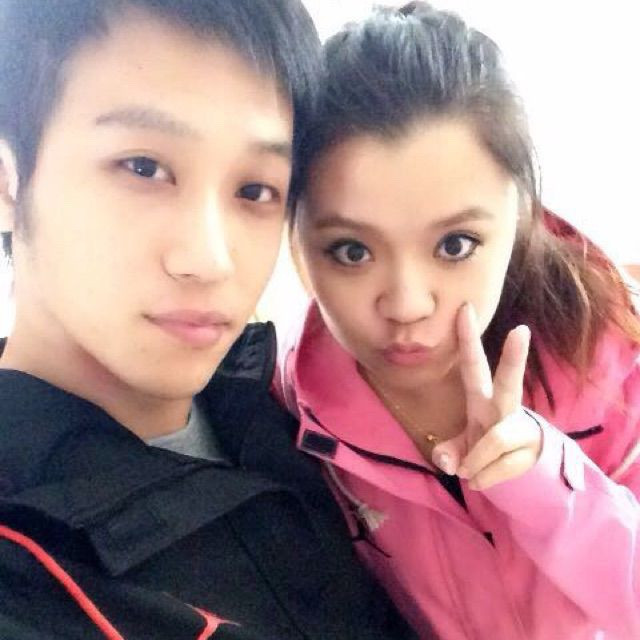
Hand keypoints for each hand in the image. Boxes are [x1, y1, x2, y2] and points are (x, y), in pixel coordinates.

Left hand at [431, 303, 541, 489]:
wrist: (523, 467)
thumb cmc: (485, 445)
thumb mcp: (462, 446)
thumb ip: (449, 452)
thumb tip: (446, 462)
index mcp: (482, 399)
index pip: (473, 365)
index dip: (467, 339)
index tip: (464, 309)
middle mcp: (504, 408)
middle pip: (510, 381)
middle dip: (514, 358)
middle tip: (521, 330)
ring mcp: (519, 429)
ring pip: (496, 440)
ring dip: (476, 461)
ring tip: (467, 475)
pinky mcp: (530, 452)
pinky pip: (498, 469)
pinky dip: (483, 479)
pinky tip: (479, 481)